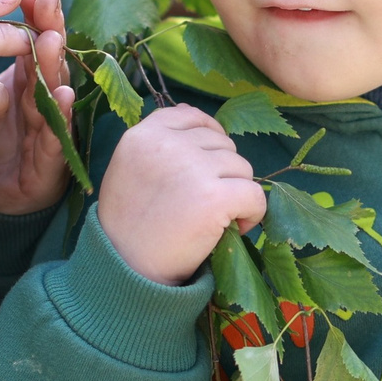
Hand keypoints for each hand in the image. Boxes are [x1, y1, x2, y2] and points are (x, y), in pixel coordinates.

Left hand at [0, 0, 77, 215]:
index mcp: (19, 85)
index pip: (26, 42)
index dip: (30, 15)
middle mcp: (38, 103)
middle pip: (46, 60)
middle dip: (48, 27)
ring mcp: (47, 132)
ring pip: (53, 93)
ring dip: (54, 64)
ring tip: (52, 38)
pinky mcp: (48, 166)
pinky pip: (56, 139)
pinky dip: (61, 118)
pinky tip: (63, 97)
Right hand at [97, 106, 268, 284]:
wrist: (125, 268)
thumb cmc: (129, 222)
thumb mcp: (130, 167)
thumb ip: (157, 140)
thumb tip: (192, 113)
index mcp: (143, 134)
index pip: (192, 117)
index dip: (206, 143)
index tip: (199, 172)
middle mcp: (167, 144)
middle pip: (222, 144)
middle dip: (220, 172)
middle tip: (200, 203)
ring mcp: (192, 168)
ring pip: (242, 167)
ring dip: (235, 192)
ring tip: (211, 217)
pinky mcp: (214, 197)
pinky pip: (256, 195)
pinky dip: (253, 213)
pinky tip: (234, 227)